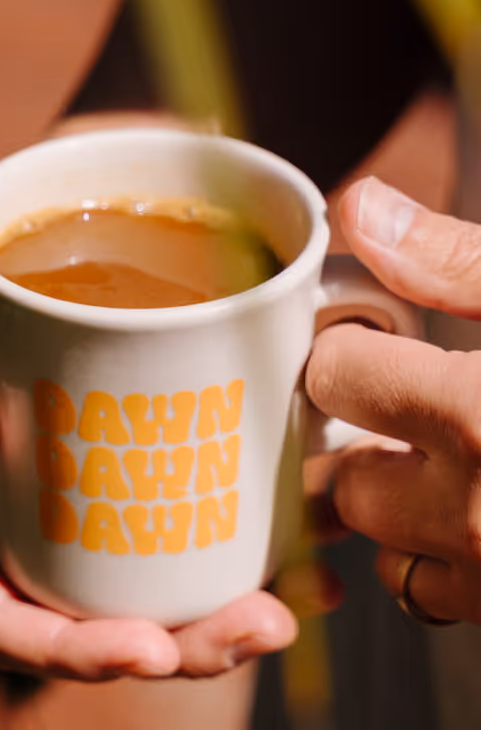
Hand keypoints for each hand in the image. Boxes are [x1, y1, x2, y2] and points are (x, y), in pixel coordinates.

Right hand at [0, 255, 337, 681]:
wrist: (7, 293)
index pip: (12, 625)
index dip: (76, 653)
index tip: (152, 650)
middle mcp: (30, 548)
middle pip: (104, 627)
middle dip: (188, 645)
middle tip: (265, 624)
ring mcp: (86, 524)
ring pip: (157, 593)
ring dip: (234, 606)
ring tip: (310, 592)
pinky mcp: (135, 489)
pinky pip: (189, 534)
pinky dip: (254, 544)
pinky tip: (315, 533)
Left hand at [307, 176, 480, 624]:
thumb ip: (455, 261)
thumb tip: (359, 206)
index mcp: (476, 415)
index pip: (333, 379)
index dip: (348, 358)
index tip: (366, 347)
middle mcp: (478, 513)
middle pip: (344, 475)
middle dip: (361, 440)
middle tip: (399, 406)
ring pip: (384, 545)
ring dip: (395, 506)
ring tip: (440, 461)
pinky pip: (436, 592)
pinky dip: (438, 558)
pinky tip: (474, 513)